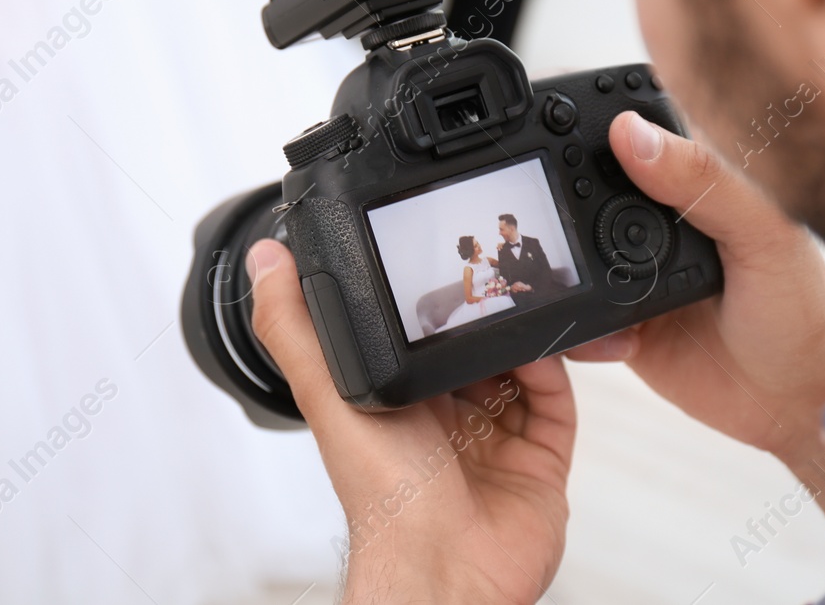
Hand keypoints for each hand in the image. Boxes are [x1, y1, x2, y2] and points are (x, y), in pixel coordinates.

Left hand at [249, 239, 574, 603]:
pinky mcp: (540, 455)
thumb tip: (267, 263)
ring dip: (521, 333)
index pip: (415, 334)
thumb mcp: (329, 396)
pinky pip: (557, 400)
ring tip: (521, 302)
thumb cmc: (383, 498)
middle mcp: (445, 417)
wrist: (447, 564)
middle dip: (484, 312)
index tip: (436, 259)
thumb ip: (296, 329)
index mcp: (394, 401)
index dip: (427, 299)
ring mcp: (495, 436)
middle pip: (473, 345)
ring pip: (519, 366)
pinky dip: (554, 369)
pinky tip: (540, 348)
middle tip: (492, 273)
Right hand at [569, 112, 824, 465]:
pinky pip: (572, 317)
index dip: (587, 128)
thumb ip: (703, 180)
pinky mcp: (616, 322)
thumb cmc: (803, 307)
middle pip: (577, 193)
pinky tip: (625, 341)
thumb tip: (630, 133)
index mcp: (689, 179)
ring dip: (566, 276)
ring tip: (615, 303)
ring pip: (565, 255)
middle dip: (558, 210)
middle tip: (575, 236)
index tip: (552, 133)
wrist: (801, 399)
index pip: (626, 135)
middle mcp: (652, 220)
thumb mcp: (762, 232)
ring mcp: (629, 271)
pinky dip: (579, 329)